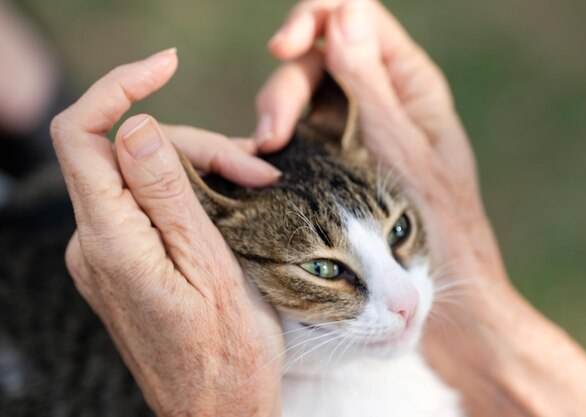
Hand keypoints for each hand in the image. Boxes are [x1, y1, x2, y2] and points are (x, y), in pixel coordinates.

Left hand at [51, 49, 282, 416]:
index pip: (82, 136)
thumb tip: (137, 126)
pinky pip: (146, 203)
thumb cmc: (227, 350)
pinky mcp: (124, 261)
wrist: (217, 409)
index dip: (118, 89)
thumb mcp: (209, 266)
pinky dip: (187, 190)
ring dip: (198, 167)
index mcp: (112, 242)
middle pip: (125, 152)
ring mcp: (106, 253)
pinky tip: (230, 198)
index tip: (166, 67)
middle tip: (257, 167)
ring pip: (141, 176)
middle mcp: (94, 243)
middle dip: (193, 145)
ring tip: (256, 183)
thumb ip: (166, 195)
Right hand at [255, 1, 585, 415]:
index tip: (283, 47)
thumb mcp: (403, 154)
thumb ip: (371, 86)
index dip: (314, 19)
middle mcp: (378, 101)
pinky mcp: (330, 163)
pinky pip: (297, 136)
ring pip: (301, 96)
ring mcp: (351, 132)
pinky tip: (263, 166)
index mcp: (410, 85)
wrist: (449, 304)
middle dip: (286, 85)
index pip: (356, 18)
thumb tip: (344, 14)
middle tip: (268, 135)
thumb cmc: (441, 230)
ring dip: (275, 115)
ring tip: (264, 152)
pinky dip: (277, 144)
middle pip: (318, 58)